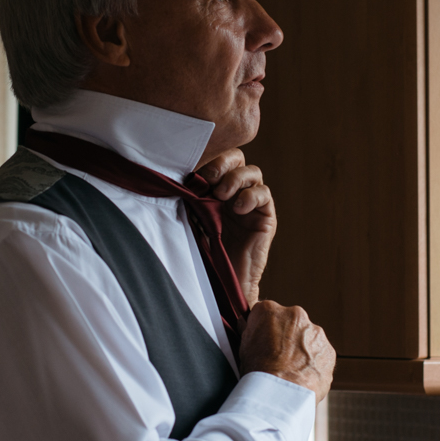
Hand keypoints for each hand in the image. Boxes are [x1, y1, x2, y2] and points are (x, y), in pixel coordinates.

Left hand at [196, 149, 275, 302]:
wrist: (222, 282)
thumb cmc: (202, 253)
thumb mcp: (190, 220)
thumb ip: (189, 199)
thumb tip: (175, 176)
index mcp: (214, 188)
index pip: (217, 159)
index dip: (210, 159)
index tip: (194, 172)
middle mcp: (234, 192)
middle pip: (237, 158)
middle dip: (224, 163)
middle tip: (210, 178)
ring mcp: (251, 203)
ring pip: (252, 173)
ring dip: (236, 179)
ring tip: (222, 195)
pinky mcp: (265, 216)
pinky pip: (263, 194)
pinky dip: (250, 196)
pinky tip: (237, 208)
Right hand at [239, 300, 335, 401]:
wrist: (281, 395)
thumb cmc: (258, 372)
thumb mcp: (242, 347)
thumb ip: (249, 331)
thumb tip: (248, 325)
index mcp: (270, 311)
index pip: (266, 313)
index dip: (264, 328)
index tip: (263, 341)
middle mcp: (295, 315)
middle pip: (290, 323)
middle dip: (285, 337)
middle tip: (276, 358)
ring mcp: (316, 333)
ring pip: (308, 339)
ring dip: (301, 351)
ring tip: (289, 371)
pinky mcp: (329, 351)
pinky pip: (320, 355)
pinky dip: (313, 364)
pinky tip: (301, 378)